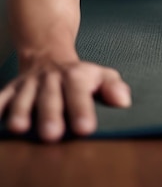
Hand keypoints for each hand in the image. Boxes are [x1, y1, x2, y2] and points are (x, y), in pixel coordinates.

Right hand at [0, 59, 131, 141]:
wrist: (48, 52)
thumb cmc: (79, 74)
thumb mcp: (100, 74)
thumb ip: (112, 86)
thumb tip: (124, 101)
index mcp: (75, 76)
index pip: (79, 92)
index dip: (82, 109)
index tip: (86, 128)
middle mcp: (51, 79)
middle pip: (50, 97)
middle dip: (50, 114)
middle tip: (52, 134)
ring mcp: (30, 84)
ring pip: (24, 97)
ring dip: (21, 111)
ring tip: (20, 128)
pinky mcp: (12, 89)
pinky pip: (2, 97)